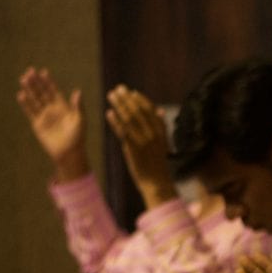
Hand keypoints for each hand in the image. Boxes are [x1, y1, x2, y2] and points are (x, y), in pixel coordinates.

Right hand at [16, 66, 88, 179]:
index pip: (54, 91)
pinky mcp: (38, 124)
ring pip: (35, 99)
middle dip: (36, 82)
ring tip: (23, 79)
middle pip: (42, 92)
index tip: (43, 72)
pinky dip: (25, 103)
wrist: (68, 153)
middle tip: (29, 71)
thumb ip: (77, 106)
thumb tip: (78, 91)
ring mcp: (44, 116)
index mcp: (64, 107)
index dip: (49, 82)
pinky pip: (30, 111)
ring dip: (29, 90)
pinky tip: (21, 94)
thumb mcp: (80, 120)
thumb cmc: (77, 137)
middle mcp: (53, 109)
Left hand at [105, 85, 175, 207]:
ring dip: (119, 105)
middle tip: (118, 89)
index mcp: (161, 131)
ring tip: (111, 96)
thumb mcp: (163, 143)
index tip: (131, 92)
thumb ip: (160, 126)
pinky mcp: (133, 148)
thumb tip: (160, 110)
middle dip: (127, 98)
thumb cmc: (158, 163)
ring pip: (129, 118)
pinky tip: (108, 113)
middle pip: (138, 110)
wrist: (156, 182)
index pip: (150, 110)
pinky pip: (122, 131)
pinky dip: (115, 121)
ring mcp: (143, 140)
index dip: (140, 99)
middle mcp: (152, 133)